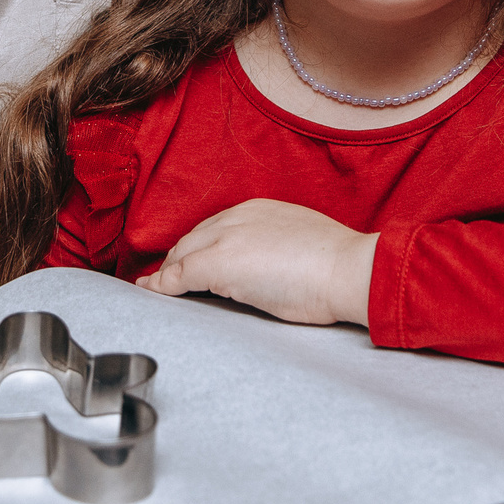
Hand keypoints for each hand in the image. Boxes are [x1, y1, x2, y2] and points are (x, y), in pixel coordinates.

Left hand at [133, 199, 379, 326]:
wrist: (349, 269)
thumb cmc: (336, 265)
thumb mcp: (298, 243)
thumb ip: (275, 247)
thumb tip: (269, 266)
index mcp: (259, 210)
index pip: (217, 228)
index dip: (199, 247)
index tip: (192, 261)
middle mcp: (238, 217)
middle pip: (193, 238)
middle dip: (178, 259)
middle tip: (166, 279)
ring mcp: (227, 239)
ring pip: (183, 254)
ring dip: (168, 271)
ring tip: (156, 286)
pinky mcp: (218, 263)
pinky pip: (180, 275)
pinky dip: (163, 285)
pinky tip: (154, 292)